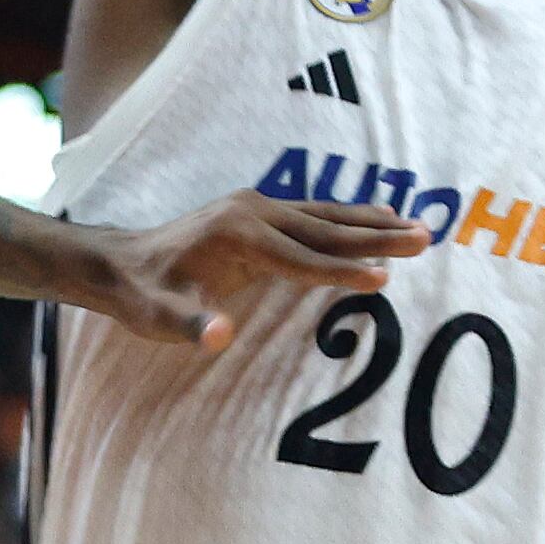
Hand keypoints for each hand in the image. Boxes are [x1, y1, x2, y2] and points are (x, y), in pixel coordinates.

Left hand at [82, 194, 426, 347]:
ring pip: (326, 215)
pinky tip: (376, 215)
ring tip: (416, 226)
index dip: (342, 272)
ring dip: (372, 221)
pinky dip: (349, 217)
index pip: (302, 260)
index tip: (384, 279)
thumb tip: (219, 337)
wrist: (119, 263)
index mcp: (237, 237)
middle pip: (326, 228)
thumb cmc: (142, 296)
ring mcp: (257, 207)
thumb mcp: (157, 317)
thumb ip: (189, 326)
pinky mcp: (258, 211)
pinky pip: (314, 214)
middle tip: (425, 238)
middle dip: (377, 237)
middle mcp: (253, 212)